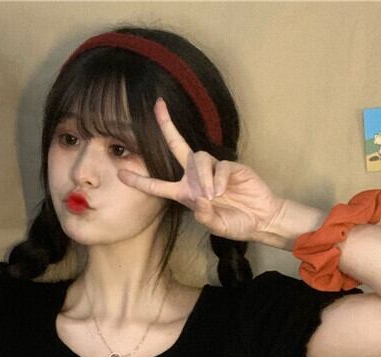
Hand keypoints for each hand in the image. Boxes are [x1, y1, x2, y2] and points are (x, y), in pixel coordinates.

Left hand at [117, 98, 284, 241]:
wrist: (261, 218)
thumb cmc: (236, 223)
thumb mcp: (217, 226)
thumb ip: (205, 217)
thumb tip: (198, 199)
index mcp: (185, 193)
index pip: (158, 185)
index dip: (139, 181)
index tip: (120, 174)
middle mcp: (196, 177)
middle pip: (177, 146)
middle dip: (167, 125)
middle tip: (157, 105)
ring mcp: (213, 169)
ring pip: (199, 159)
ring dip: (203, 177)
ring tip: (213, 196)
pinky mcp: (230, 166)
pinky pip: (219, 166)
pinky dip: (218, 179)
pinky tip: (223, 192)